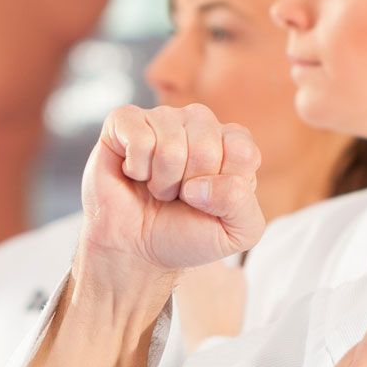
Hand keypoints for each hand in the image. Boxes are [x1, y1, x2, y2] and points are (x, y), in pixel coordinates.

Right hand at [76, 104, 262, 293]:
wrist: (137, 249)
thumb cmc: (187, 234)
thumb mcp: (235, 232)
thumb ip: (240, 203)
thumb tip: (201, 184)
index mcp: (233, 143)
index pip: (242, 152)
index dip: (223, 188)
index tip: (209, 202)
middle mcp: (200, 123)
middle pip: (205, 148)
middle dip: (188, 188)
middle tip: (178, 196)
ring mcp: (163, 118)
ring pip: (171, 146)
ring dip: (162, 182)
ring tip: (157, 187)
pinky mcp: (125, 120)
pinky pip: (139, 138)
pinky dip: (136, 169)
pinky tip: (135, 174)